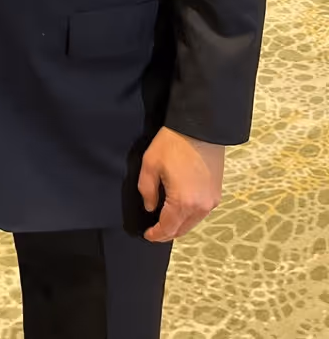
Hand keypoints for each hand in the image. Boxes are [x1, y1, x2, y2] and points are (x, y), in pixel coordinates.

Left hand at [138, 125, 224, 241]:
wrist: (201, 128)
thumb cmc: (173, 144)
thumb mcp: (150, 164)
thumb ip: (147, 190)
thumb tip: (151, 207)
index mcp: (182, 202)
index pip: (168, 228)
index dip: (156, 235)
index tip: (147, 235)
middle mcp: (200, 207)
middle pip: (182, 229)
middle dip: (168, 233)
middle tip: (155, 231)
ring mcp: (211, 201)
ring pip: (193, 222)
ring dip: (179, 225)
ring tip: (166, 221)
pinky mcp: (217, 193)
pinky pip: (201, 212)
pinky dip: (190, 216)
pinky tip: (181, 209)